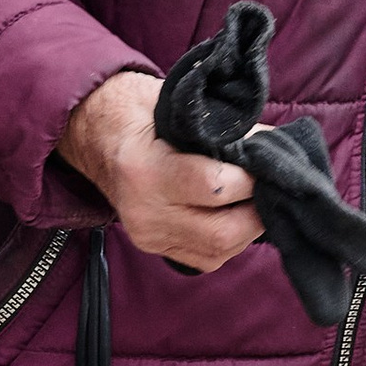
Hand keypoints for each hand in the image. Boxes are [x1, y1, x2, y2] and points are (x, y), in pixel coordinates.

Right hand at [60, 70, 263, 272]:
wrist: (95, 136)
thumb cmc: (137, 112)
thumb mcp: (175, 106)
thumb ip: (221, 129)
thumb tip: (269, 146)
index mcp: (144, 169)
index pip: (215, 187)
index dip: (251, 178)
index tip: (268, 160)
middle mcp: (144, 211)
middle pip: (221, 232)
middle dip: (257, 211)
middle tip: (270, 186)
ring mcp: (148, 235)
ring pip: (218, 251)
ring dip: (247, 228)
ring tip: (255, 199)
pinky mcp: (154, 247)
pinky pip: (205, 258)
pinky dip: (229, 240)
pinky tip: (234, 215)